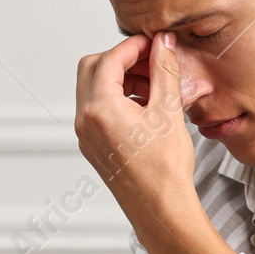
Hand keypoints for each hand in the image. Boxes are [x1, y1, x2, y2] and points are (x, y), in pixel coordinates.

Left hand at [75, 30, 236, 253]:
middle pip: (92, 68)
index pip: (109, 59)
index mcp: (100, 108)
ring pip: (92, 89)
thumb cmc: (164, 170)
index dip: (133, 46)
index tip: (154, 43)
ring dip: (118, 79)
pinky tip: (145, 106)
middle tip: (150, 61)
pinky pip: (96, 110)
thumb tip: (163, 44)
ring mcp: (86, 135)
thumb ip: (163, 71)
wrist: (160, 210)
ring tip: (152, 85)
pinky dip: (116, 99)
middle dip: (121, 60)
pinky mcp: (93, 146)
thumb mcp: (168, 112)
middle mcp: (85, 120)